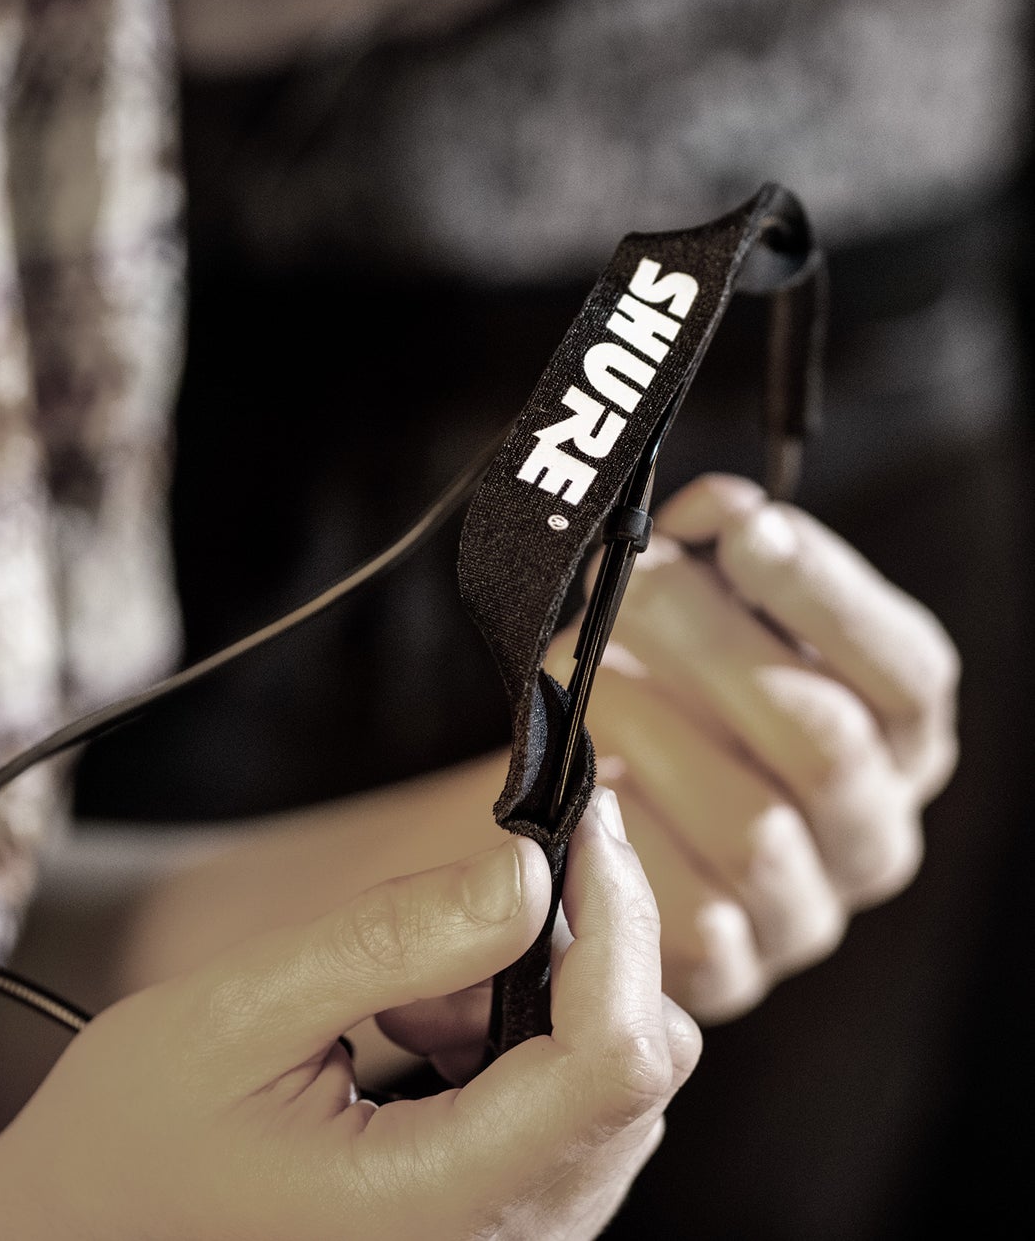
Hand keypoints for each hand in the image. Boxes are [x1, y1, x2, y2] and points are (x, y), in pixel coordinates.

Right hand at [0, 792, 698, 1240]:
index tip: (583, 821)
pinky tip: (415, 1029)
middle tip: (448, 908)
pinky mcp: (504, 1223)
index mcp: (440, 1209)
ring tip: (397, 997)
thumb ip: (393, 941)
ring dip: (534, 994)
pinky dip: (515, 1034)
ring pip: (614, 1081)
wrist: (96, 1227)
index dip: (620, 920)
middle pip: (636, 1070)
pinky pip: (571, 1106)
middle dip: (570, 950)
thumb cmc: (143, 1133)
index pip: (613, 1062)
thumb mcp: (243, 1011)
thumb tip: (529, 872)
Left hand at [547, 474, 958, 1021]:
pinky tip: (580, 782)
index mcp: (895, 736)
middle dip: (710, 644)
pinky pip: (683, 911)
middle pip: (824, 738)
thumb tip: (713, 512)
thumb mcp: (704, 613)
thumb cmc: (666, 695)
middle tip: (625, 585)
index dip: (828, 594)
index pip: (908, 670)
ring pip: (749, 825)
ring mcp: (806, 910)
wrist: (596, 809)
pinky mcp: (731, 971)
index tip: (741, 528)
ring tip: (575, 675)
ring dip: (646, 728)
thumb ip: (719, 554)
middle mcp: (872, 828)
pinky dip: (620, 836)